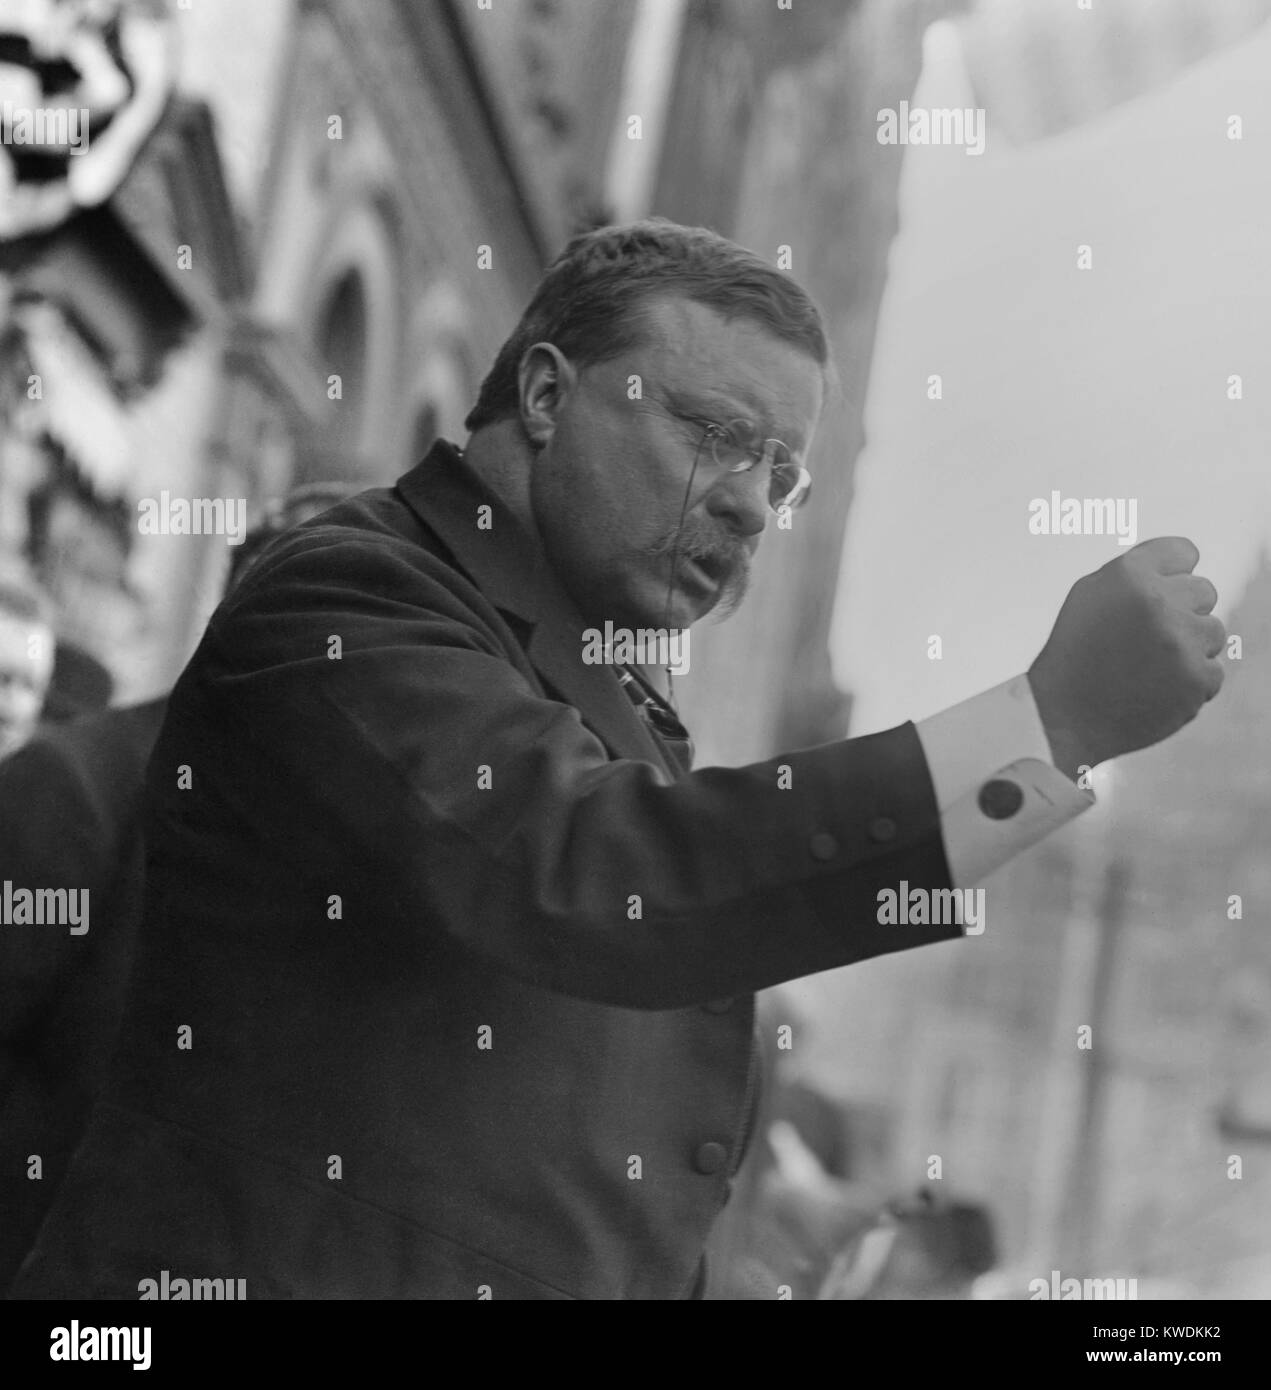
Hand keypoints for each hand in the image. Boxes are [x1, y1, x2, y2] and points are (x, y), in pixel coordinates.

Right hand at [1027, 537, 1224, 779]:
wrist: (1063, 716)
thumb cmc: (1076, 653)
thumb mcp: (1090, 596)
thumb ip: (1136, 573)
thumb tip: (1182, 567)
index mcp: (1129, 574)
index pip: (1184, 552)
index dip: (1173, 574)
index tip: (1158, 595)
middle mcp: (1159, 601)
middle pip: (1204, 591)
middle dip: (1182, 611)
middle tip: (1147, 638)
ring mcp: (1181, 640)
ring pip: (1213, 633)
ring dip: (1189, 648)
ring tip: (1148, 667)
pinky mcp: (1196, 678)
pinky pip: (1213, 672)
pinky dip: (1189, 683)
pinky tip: (1155, 690)